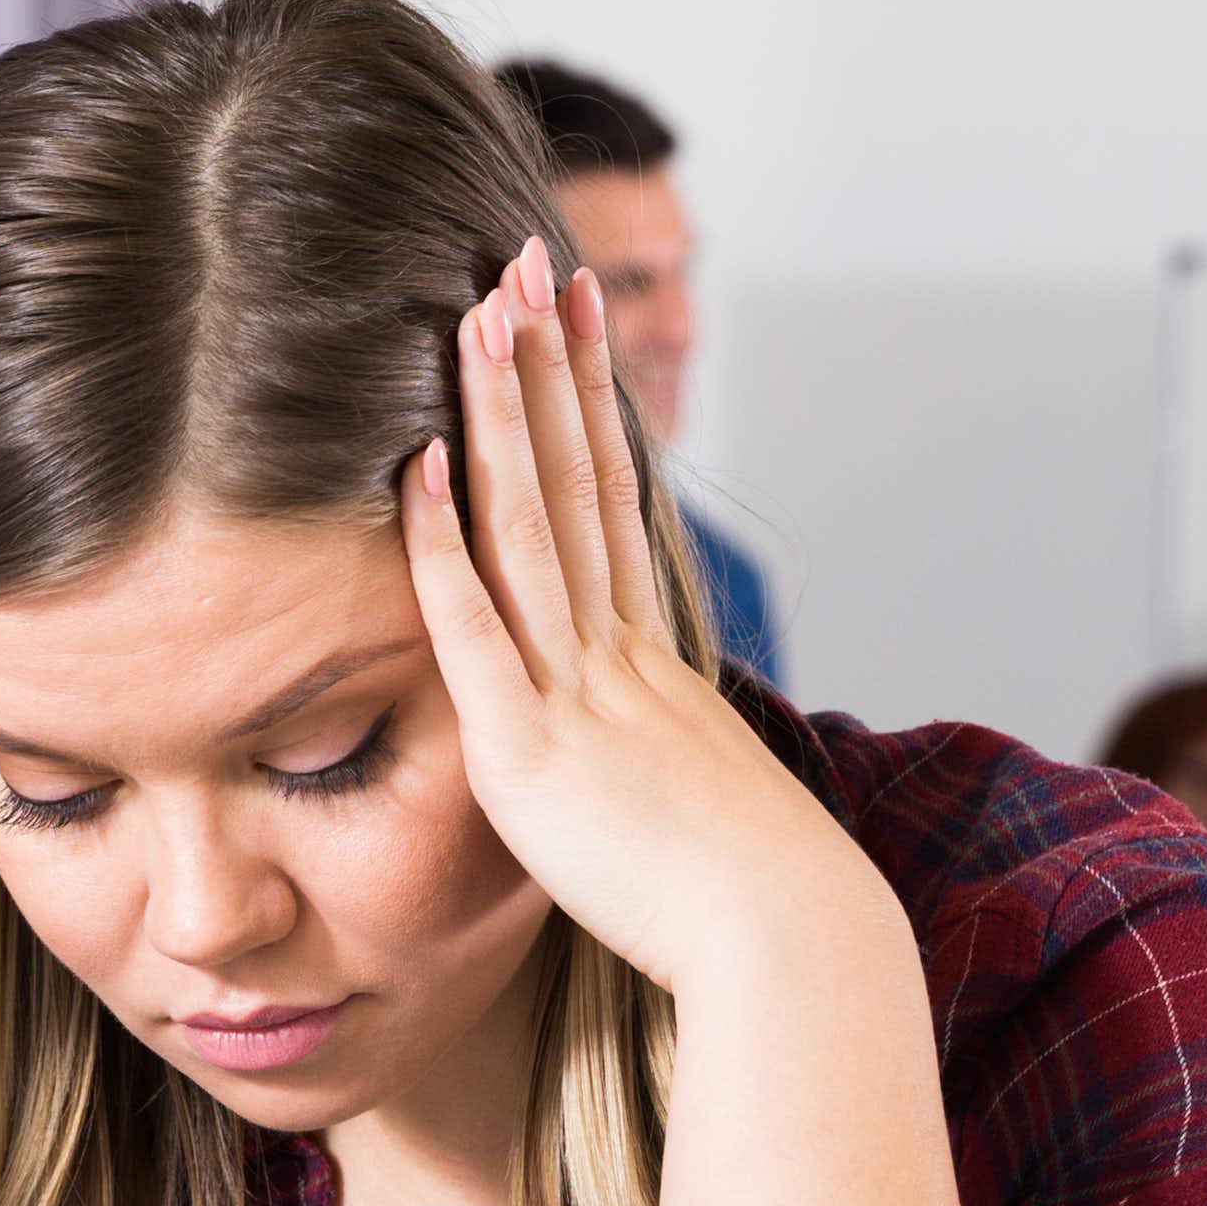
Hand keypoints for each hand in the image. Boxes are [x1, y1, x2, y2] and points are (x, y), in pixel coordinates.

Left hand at [396, 235, 887, 995]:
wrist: (787, 942)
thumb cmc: (760, 905)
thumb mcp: (709, 814)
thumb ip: (665, 774)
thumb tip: (661, 775)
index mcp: (654, 670)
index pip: (612, 509)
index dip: (590, 409)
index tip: (576, 324)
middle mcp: (618, 659)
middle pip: (577, 484)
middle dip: (549, 368)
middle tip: (526, 264)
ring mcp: (577, 696)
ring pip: (531, 526)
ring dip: (501, 414)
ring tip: (477, 309)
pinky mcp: (530, 755)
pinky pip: (478, 631)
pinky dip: (444, 545)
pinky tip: (419, 463)